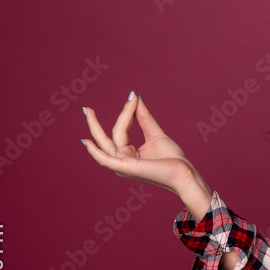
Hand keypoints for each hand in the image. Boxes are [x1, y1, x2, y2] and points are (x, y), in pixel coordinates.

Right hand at [81, 92, 196, 195]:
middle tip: (86, 108)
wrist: (183, 172)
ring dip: (96, 127)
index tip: (133, 97)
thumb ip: (143, 117)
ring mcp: (123, 165)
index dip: (126, 113)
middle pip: (106, 138)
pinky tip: (88, 141)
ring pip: (108, 142)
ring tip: (89, 112)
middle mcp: (123, 160)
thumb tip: (135, 98)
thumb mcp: (155, 133)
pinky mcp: (126, 168)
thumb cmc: (172, 158)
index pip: (121, 130)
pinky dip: (95, 151)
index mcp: (129, 153)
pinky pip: (106, 160)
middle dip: (94, 124)